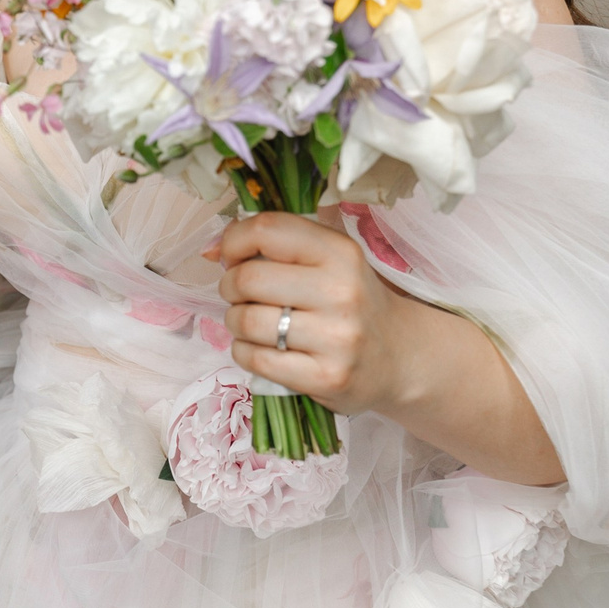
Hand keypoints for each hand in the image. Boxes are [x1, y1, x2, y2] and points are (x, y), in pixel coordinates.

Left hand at [213, 211, 407, 416]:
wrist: (398, 356)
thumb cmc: (349, 302)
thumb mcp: (328, 261)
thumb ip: (275, 246)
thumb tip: (210, 248)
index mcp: (340, 252)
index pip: (266, 230)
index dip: (234, 241)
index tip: (232, 256)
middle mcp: (341, 291)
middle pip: (247, 279)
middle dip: (230, 287)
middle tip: (241, 295)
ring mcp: (336, 338)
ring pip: (246, 322)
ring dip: (235, 322)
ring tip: (252, 323)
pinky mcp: (326, 377)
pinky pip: (256, 360)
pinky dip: (245, 352)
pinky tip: (261, 349)